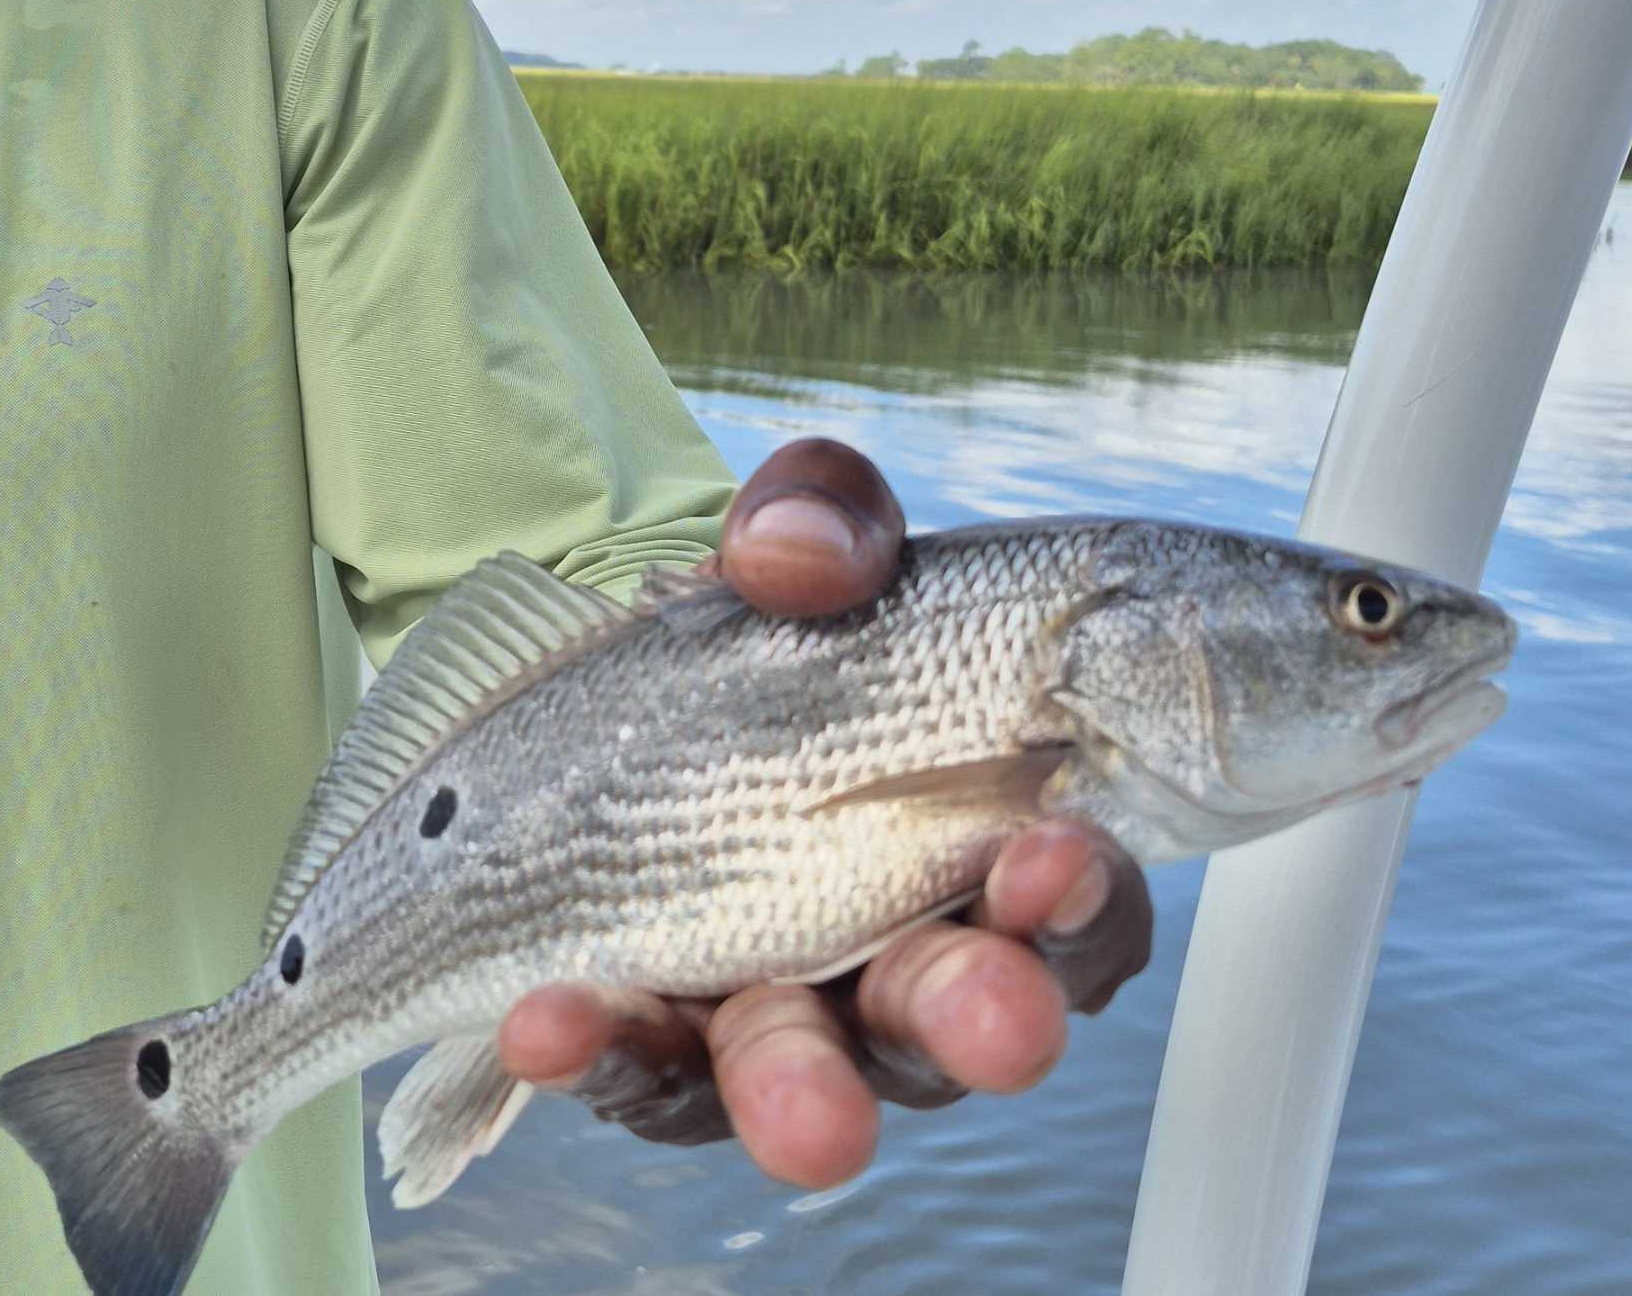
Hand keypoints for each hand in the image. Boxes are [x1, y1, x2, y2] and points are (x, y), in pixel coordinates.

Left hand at [495, 437, 1153, 1188]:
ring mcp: (784, 1007)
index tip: (1061, 850)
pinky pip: (641, 1062)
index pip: (1071, 901)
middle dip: (980, 1016)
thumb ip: (826, 514)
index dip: (1083, 894)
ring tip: (804, 1117)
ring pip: (810, 1074)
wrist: (607, 662)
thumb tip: (796, 556)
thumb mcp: (800, 534)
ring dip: (805, 1092)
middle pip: (960, 1012)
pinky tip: (547, 1023)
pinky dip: (601, 1047)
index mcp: (983, 837)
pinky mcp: (663, 1035)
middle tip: (1002, 1021)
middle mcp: (902, 950)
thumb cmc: (758, 621)